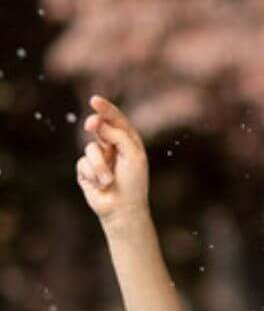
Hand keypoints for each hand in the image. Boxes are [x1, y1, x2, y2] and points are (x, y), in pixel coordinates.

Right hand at [76, 96, 148, 224]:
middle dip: (95, 125)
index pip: (116, 121)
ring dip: (100, 165)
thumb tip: (99, 123)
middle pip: (99, 127)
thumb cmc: (133, 183)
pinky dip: (93, 174)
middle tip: (92, 126)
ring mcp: (99, 158)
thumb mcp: (132, 156)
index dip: (105, 109)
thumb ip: (118, 136)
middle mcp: (113, 148)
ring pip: (90, 149)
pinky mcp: (86, 170)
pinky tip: (101, 186)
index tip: (94, 101)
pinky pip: (83, 163)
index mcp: (129, 143)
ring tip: (108, 181)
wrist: (123, 209)